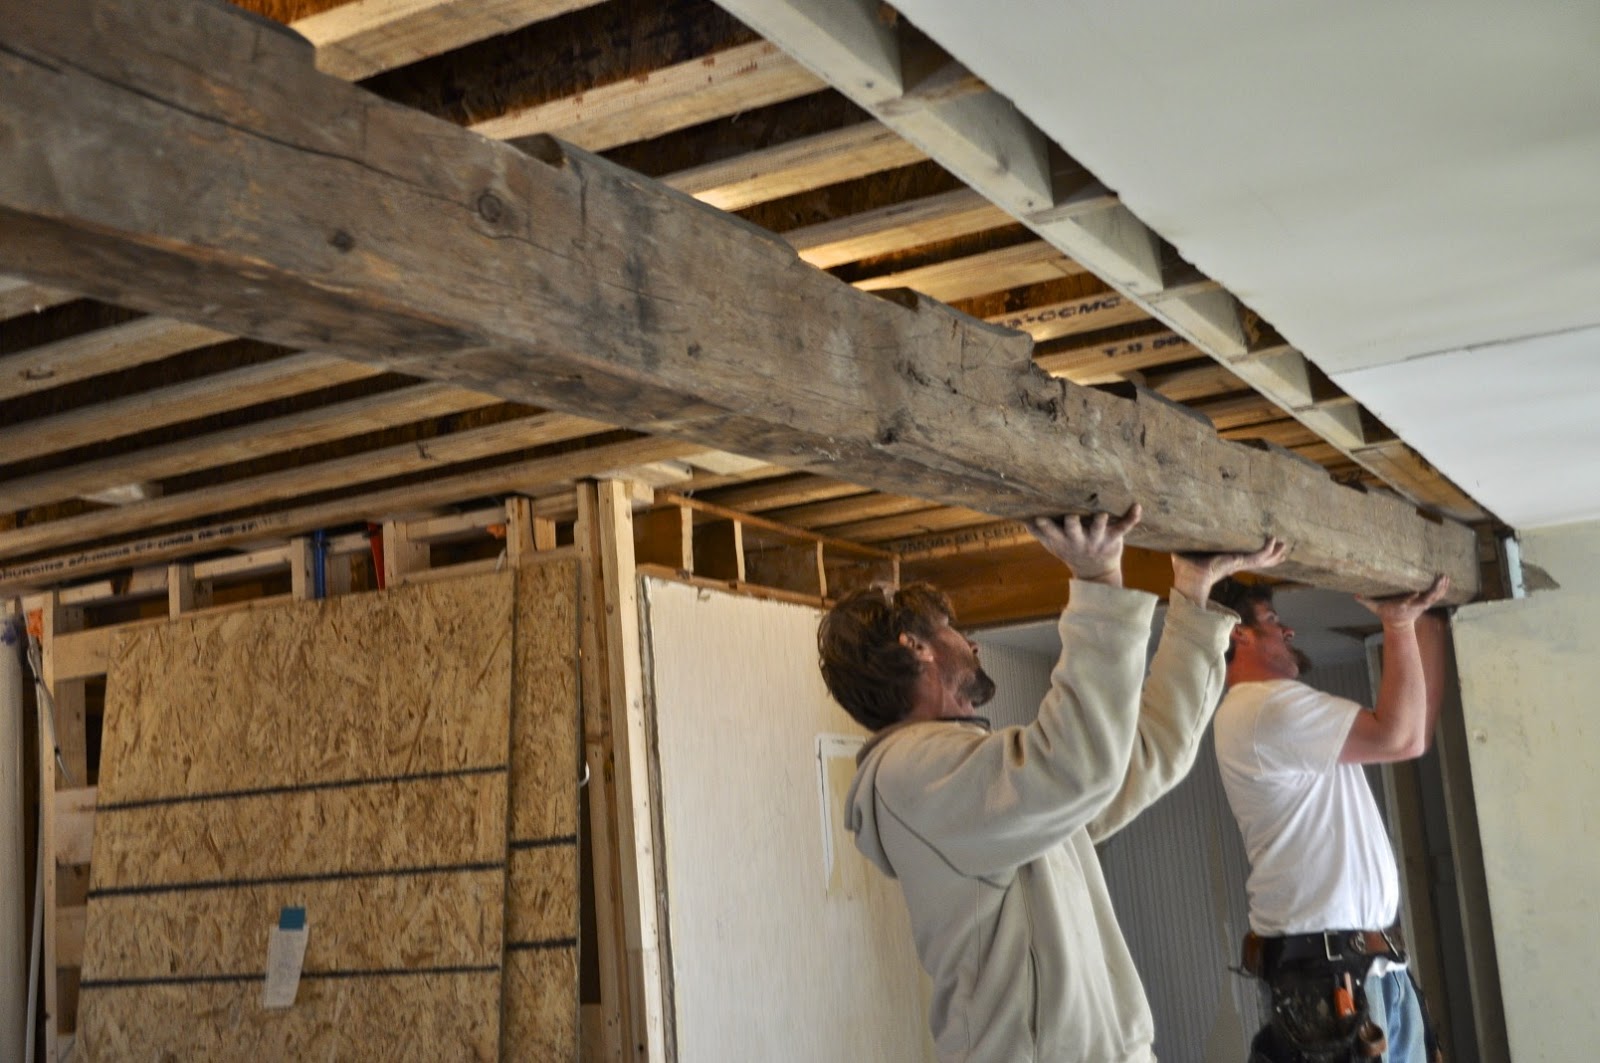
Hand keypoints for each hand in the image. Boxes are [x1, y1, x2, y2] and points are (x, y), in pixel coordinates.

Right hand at [1027, 504, 1141, 585]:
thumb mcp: (1052, 545)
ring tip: (1102, 513)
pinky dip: (1132, 518)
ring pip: (1099, 527)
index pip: (1052, 532)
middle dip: (1072, 522)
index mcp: (1063, 540)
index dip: (1046, 525)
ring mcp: (1098, 539)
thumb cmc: (1070, 551)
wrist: (1096, 573)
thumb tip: (1020, 515)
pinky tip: (1137, 507)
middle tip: (1071, 514)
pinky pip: (1124, 527)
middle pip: (1074, 529)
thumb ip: (1038, 531)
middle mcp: (1080, 540)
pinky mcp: (1114, 537)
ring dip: (1100, 521)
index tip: (1040, 517)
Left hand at [1171, 537, 1288, 603]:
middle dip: (1272, 555)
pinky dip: (1266, 549)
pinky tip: (1273, 541)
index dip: (1256, 554)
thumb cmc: (1185, 567)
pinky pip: (1257, 556)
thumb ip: (1185, 542)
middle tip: (1284, 547)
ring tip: (1285, 546)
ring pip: (1262, 559)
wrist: (1188, 579)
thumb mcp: (1187, 551)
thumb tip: (1171, 532)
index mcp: (1227, 562)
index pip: (1246, 558)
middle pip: (1259, 560)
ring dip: (1274, 553)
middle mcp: (1235, 563)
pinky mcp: (1238, 563)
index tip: (1265, 548)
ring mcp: (1238, 563)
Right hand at [1357, 574, 1449, 629]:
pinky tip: (1447, 581)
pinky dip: (1442, 589)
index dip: (1412, 598)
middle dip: (1434, 590)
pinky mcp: (1426, 603)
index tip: (1416, 592)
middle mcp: (1415, 605)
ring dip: (1441, 588)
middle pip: (1427, 599)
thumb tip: (1355, 595)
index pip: (1407, 601)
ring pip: (1434, 597)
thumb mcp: (1375, 608)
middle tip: (1440, 578)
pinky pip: (1436, 596)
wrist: (1398, 623)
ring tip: (1446, 577)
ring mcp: (1422, 605)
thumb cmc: (1386, 612)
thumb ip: (1366, 601)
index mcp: (1402, 606)